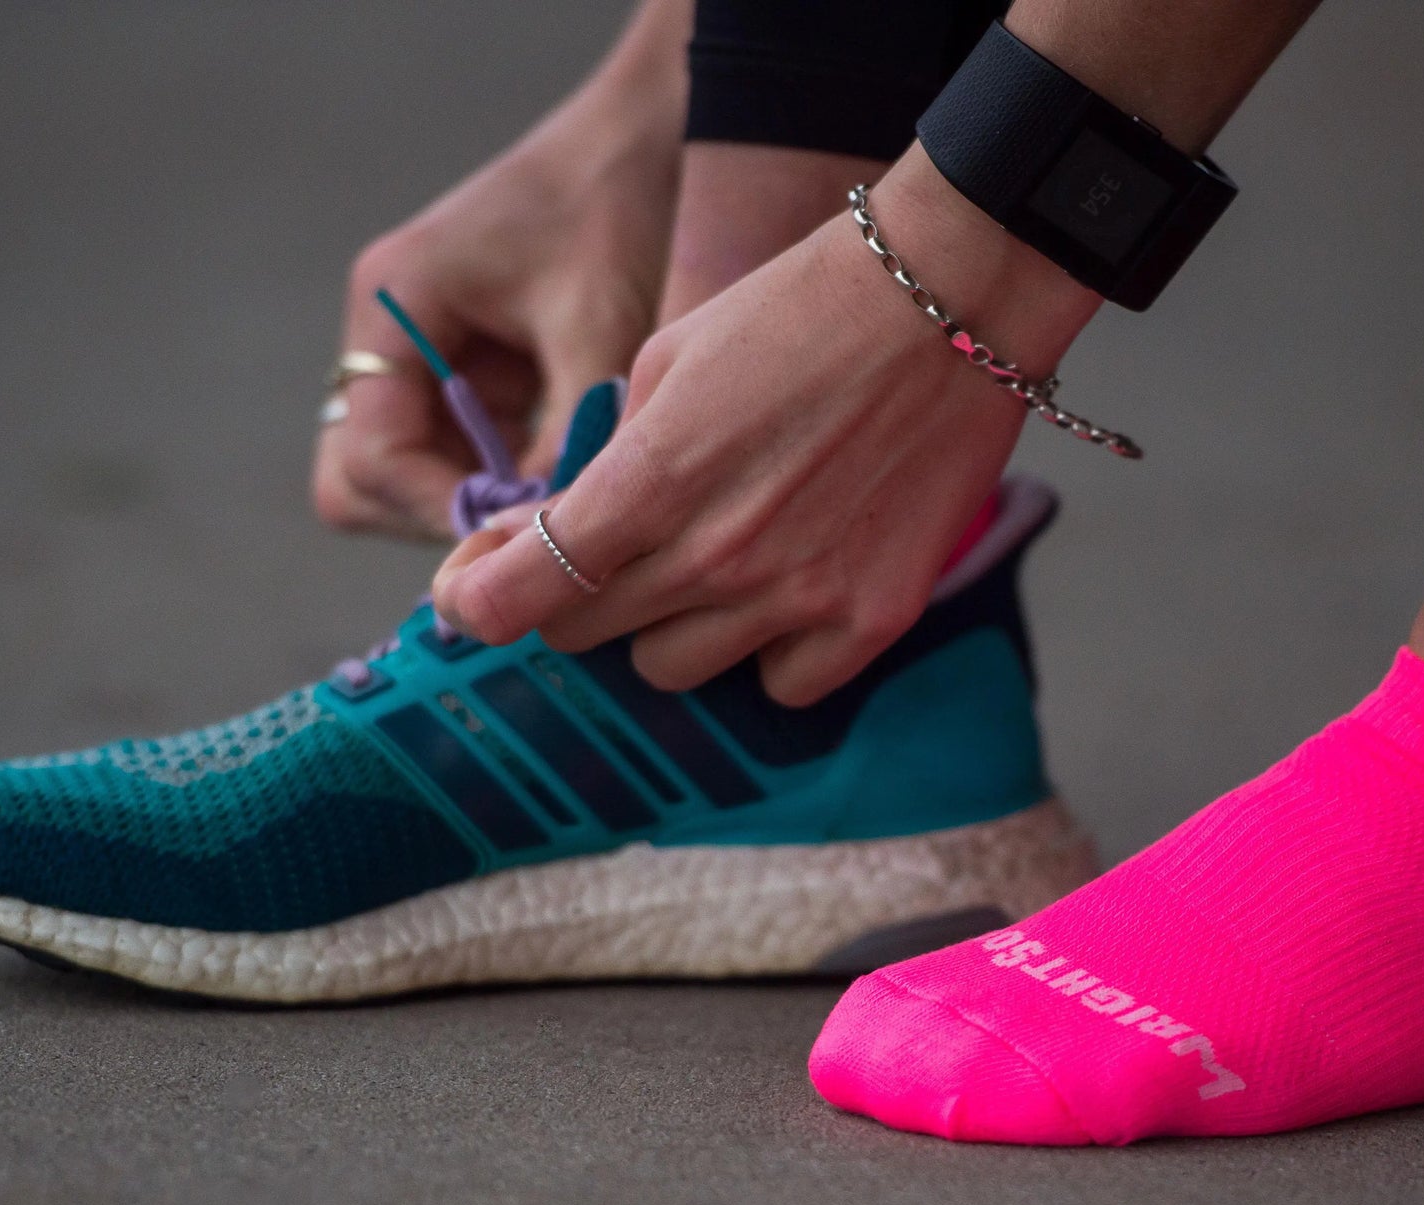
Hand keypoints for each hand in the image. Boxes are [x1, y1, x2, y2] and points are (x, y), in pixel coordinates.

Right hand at [312, 30, 682, 539]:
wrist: (650, 141)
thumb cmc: (617, 207)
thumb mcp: (601, 327)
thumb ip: (570, 439)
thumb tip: (551, 544)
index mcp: (392, 305)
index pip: (370, 455)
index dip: (436, 513)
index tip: (512, 542)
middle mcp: (388, 337)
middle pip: (359, 479)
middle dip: (435, 518)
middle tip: (524, 533)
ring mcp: (422, 361)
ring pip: (403, 482)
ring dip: (471, 506)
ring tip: (554, 507)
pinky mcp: (467, 379)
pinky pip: (459, 462)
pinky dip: (503, 486)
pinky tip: (566, 480)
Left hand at [431, 150, 1100, 704]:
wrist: (951, 298)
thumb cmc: (802, 308)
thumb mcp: (668, 359)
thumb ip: (601, 461)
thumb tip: (535, 538)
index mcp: (653, 478)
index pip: (522, 594)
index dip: (476, 603)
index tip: (471, 595)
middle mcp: (718, 554)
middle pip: (587, 635)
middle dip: (575, 595)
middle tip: (610, 553)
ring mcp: (798, 598)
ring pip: (674, 671)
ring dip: (672, 627)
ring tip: (715, 562)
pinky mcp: (871, 622)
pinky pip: (780, 688)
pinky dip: (770, 654)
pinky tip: (789, 592)